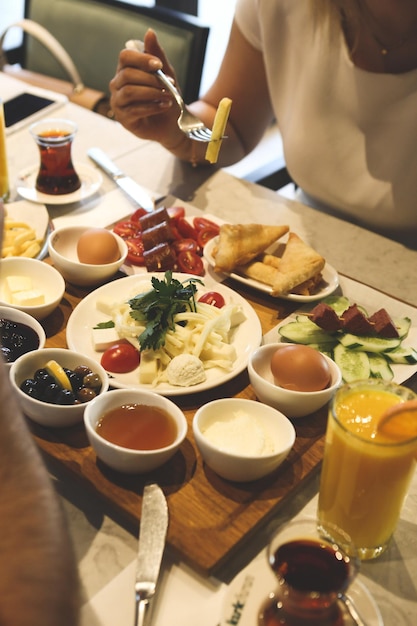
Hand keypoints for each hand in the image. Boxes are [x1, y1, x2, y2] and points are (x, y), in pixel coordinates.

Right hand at [109, 29, 184, 148]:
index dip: (141, 59)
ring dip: (152, 93)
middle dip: (151, 79)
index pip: (125, 56)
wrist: (172, 123)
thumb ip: (157, 55)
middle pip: (127, 75)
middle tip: (169, 85)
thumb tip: (150, 32)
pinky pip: (134, 109)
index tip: (159, 65)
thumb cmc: (166, 97)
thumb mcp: (166, 74)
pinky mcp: (123, 118)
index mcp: (126, 69)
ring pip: (130, 92)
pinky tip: (164, 106)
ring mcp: (118, 102)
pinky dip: (152, 107)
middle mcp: (118, 84)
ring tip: (168, 97)